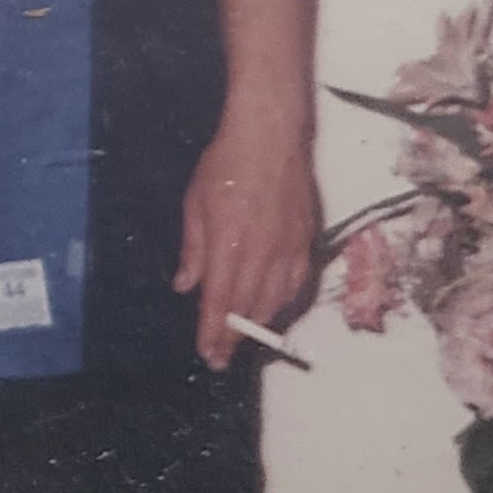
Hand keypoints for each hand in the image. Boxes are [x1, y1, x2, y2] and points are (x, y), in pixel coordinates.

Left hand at [172, 111, 320, 368]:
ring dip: (257, 325)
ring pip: (275, 301)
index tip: (208, 353)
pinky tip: (272, 310)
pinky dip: (283, 303)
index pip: (219, 302)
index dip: (213, 332)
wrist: (270, 135)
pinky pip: (297, 284)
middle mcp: (261, 252)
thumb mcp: (195, 203)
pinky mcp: (307, 241)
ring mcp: (288, 248)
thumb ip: (193, 250)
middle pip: (247, 309)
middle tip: (221, 357)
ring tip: (242, 339)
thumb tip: (186, 286)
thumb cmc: (226, 164)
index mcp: (228, 243)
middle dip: (233, 338)